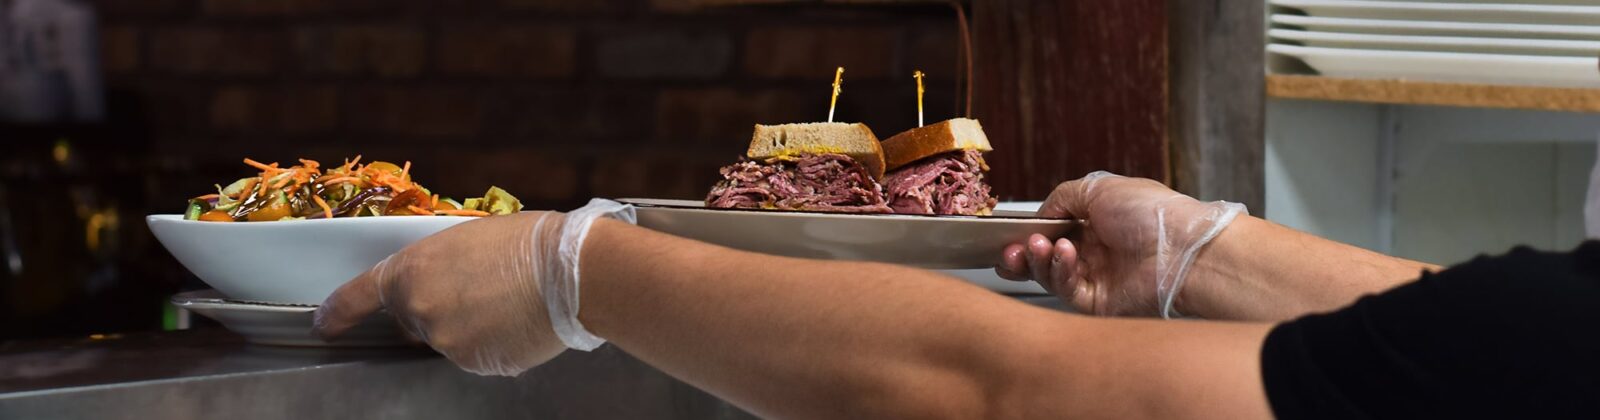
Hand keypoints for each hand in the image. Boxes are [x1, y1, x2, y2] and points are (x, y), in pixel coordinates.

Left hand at [311, 200, 634, 375]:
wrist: (571, 273)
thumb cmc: (527, 243)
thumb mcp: (467, 237)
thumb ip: (438, 266)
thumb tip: (438, 286)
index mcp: (412, 271)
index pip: (359, 296)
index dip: (338, 312)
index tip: (324, 325)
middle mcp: (420, 311)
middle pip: (414, 319)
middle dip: (437, 307)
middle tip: (481, 288)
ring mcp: (448, 344)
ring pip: (447, 339)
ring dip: (468, 326)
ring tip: (509, 302)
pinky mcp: (478, 365)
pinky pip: (476, 356)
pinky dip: (492, 343)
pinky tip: (517, 322)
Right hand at [995, 172, 1244, 317]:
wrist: (1183, 250)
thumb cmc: (1153, 214)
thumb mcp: (1100, 188)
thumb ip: (1063, 197)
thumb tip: (1040, 213)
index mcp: (1097, 222)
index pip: (1052, 229)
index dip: (1029, 230)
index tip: (1009, 230)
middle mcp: (1095, 250)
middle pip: (1045, 256)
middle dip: (1023, 252)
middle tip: (1009, 248)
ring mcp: (1096, 276)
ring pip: (1051, 274)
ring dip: (1038, 259)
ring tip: (1037, 246)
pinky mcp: (1098, 301)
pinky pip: (1066, 289)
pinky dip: (1058, 271)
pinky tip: (1063, 255)